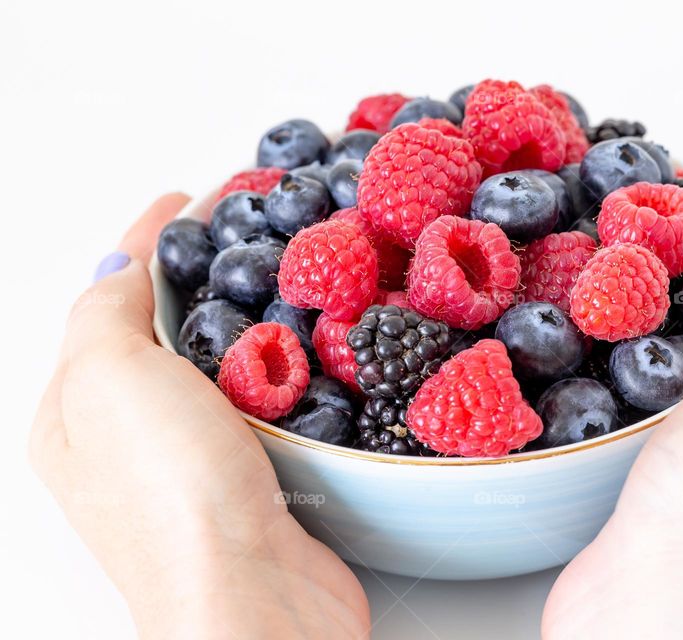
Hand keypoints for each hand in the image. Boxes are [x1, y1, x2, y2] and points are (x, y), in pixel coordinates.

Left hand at [29, 194, 369, 639]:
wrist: (253, 597)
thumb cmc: (172, 496)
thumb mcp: (108, 379)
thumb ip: (105, 312)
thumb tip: (123, 267)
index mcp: (75, 412)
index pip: (110, 297)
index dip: (148, 240)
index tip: (191, 195)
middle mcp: (132, 439)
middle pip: (166, 330)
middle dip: (204, 275)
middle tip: (253, 227)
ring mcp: (198, 461)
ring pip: (224, 366)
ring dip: (254, 318)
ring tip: (291, 273)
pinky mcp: (258, 478)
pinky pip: (270, 401)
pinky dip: (289, 364)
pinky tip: (316, 348)